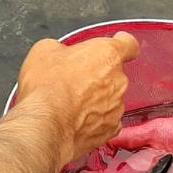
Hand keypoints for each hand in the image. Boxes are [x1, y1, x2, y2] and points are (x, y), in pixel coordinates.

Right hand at [15, 32, 139, 163]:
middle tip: (72, 80)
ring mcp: (117, 107)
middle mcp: (118, 80)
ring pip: (110, 99)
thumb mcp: (45, 51)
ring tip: (69, 103)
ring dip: (94, 99)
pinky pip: (106, 120)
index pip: (128, 45)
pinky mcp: (110, 129)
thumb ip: (62, 48)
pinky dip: (94, 120)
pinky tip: (76, 120)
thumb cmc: (47, 87)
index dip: (121, 43)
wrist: (44, 124)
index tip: (116, 43)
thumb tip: (60, 55)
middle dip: (96, 76)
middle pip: (113, 74)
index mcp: (107, 55)